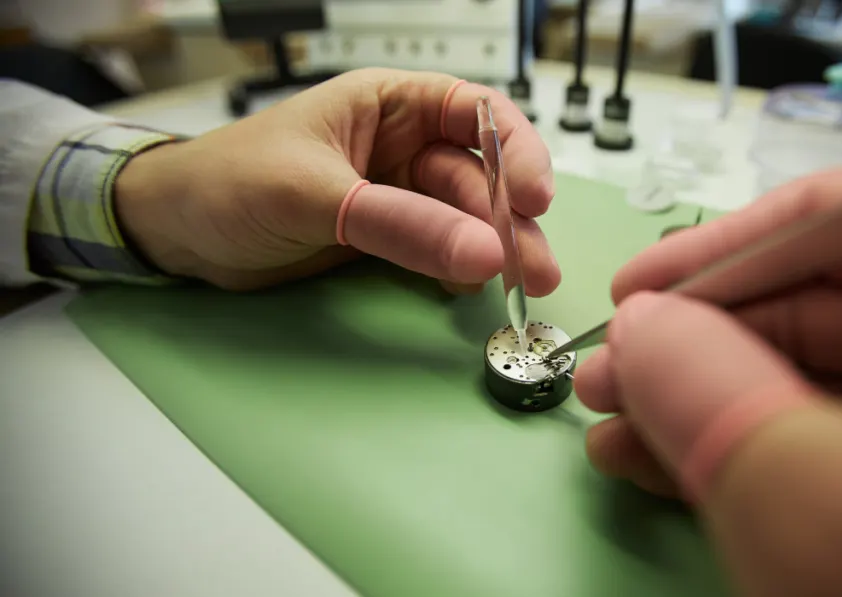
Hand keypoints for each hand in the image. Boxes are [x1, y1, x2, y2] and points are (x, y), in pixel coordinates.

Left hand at [113, 68, 559, 293]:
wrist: (175, 234)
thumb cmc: (229, 184)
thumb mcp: (315, 197)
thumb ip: (400, 224)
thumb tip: (483, 253)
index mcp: (387, 104)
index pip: (473, 113)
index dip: (514, 150)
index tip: (534, 198)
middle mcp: (401, 144)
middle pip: (478, 174)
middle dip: (508, 219)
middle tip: (533, 268)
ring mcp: (396, 194)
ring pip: (464, 217)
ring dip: (495, 249)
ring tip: (523, 286)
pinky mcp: (385, 237)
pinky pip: (438, 249)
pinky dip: (460, 267)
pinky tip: (473, 286)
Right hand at [573, 163, 841, 498]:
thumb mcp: (812, 495)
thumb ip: (706, 388)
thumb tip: (641, 329)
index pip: (840, 218)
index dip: (714, 253)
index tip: (631, 292)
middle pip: (823, 298)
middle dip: (695, 345)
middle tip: (609, 377)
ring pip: (820, 372)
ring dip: (707, 401)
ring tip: (617, 430)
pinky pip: (841, 430)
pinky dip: (754, 447)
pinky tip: (668, 461)